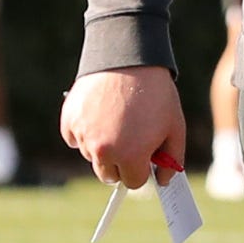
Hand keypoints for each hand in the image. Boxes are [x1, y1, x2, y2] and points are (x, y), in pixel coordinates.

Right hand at [61, 66, 185, 189]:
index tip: (144, 159)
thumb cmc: (156, 95)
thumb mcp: (175, 128)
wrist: (128, 60)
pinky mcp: (69, 121)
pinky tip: (99, 116)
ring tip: (117, 121)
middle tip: (130, 143)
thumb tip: (163, 181)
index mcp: (130, 156)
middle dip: (121, 164)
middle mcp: (102, 150)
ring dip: (102, 148)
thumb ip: (172, 160)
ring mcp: (83, 136)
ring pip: (92, 157)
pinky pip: (74, 139)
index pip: (133, 182)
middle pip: (109, 175)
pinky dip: (85, 133)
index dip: (142, 169)